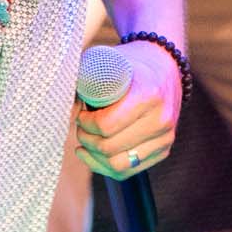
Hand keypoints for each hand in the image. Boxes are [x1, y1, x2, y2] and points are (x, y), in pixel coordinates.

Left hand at [75, 42, 181, 180]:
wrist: (164, 65)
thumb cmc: (129, 63)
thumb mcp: (108, 61)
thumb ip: (87, 79)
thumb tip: (67, 103)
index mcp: (147, 95)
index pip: (106, 126)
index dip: (85, 123)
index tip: (79, 114)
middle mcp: (160, 120)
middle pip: (109, 148)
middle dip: (87, 139)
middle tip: (80, 127)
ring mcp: (165, 138)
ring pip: (118, 165)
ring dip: (95, 156)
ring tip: (85, 141)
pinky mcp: (163, 150)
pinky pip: (129, 171)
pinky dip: (105, 166)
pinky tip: (92, 154)